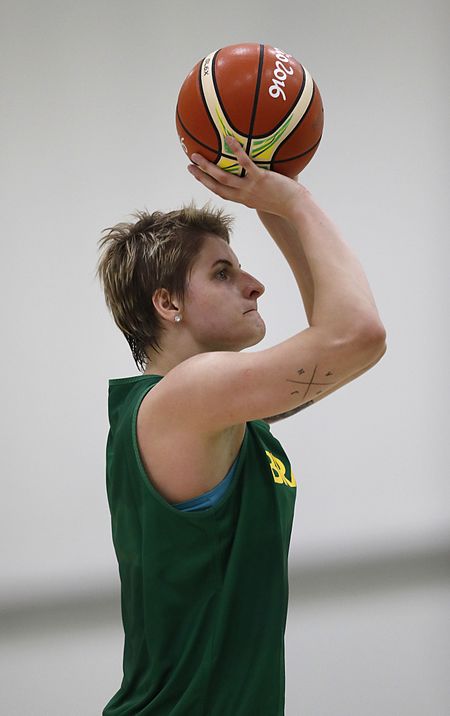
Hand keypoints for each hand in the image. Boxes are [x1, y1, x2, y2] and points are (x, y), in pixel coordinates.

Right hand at [187, 136, 309, 217]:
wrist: (297, 209)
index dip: (209, 185)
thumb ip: (266, 183)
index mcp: (245, 199)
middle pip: (216, 186)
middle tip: (189, 165)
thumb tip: (270, 165)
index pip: (222, 193)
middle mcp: (244, 196)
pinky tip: (228, 139)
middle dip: (201, 176)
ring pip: (223, 177)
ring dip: (208, 167)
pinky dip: (236, 151)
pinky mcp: (260, 179)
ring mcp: (250, 188)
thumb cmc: (290, 202)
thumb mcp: (273, 195)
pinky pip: (245, 163)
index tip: (199, 177)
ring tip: (196, 155)